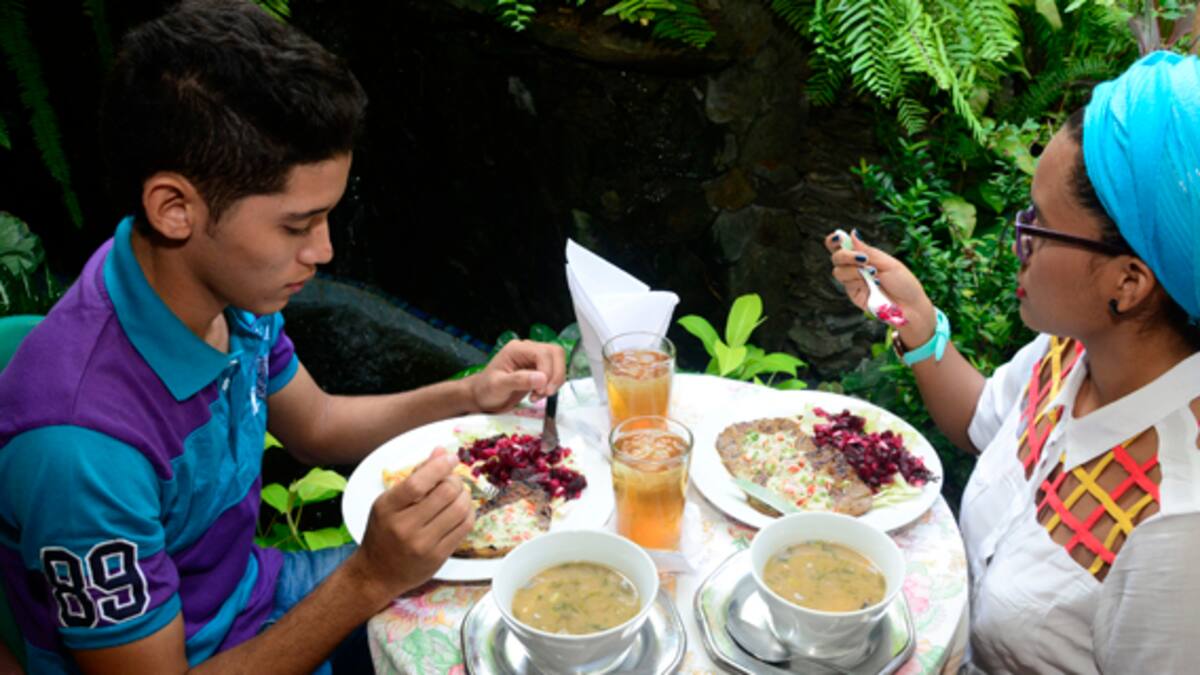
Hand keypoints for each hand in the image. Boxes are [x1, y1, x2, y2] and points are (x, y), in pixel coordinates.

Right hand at [352, 449, 474, 600]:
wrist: (377, 574)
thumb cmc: (382, 533)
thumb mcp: (388, 503)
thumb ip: (415, 477)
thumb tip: (440, 451)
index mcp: (388, 508)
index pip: (418, 482)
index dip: (440, 466)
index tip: (450, 458)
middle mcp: (405, 527)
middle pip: (446, 493)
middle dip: (455, 480)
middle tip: (453, 480)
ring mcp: (423, 544)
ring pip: (460, 509)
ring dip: (465, 495)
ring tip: (458, 494)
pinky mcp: (439, 556)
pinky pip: (465, 527)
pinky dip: (468, 512)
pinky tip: (461, 510)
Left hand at [467, 339, 565, 412]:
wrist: (483, 397)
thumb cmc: (486, 389)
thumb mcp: (499, 386)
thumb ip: (519, 380)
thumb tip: (542, 378)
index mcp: (517, 349)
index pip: (543, 353)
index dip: (548, 371)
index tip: (541, 389)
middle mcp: (528, 350)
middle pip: (555, 353)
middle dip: (555, 375)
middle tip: (544, 392)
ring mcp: (534, 359)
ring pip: (558, 362)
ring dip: (555, 380)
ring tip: (539, 394)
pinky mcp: (539, 369)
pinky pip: (555, 372)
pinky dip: (552, 385)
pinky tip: (538, 394)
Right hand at [824, 229, 936, 343]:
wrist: (911, 306)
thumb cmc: (903, 282)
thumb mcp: (888, 262)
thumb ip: (868, 250)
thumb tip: (852, 233)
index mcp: (864, 256)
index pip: (842, 246)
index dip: (835, 240)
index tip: (839, 238)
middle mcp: (856, 268)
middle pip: (836, 257)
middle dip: (846, 255)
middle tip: (863, 258)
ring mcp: (853, 282)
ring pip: (838, 271)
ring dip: (854, 270)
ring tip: (874, 273)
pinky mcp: (854, 295)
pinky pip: (847, 284)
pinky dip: (859, 281)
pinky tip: (874, 284)